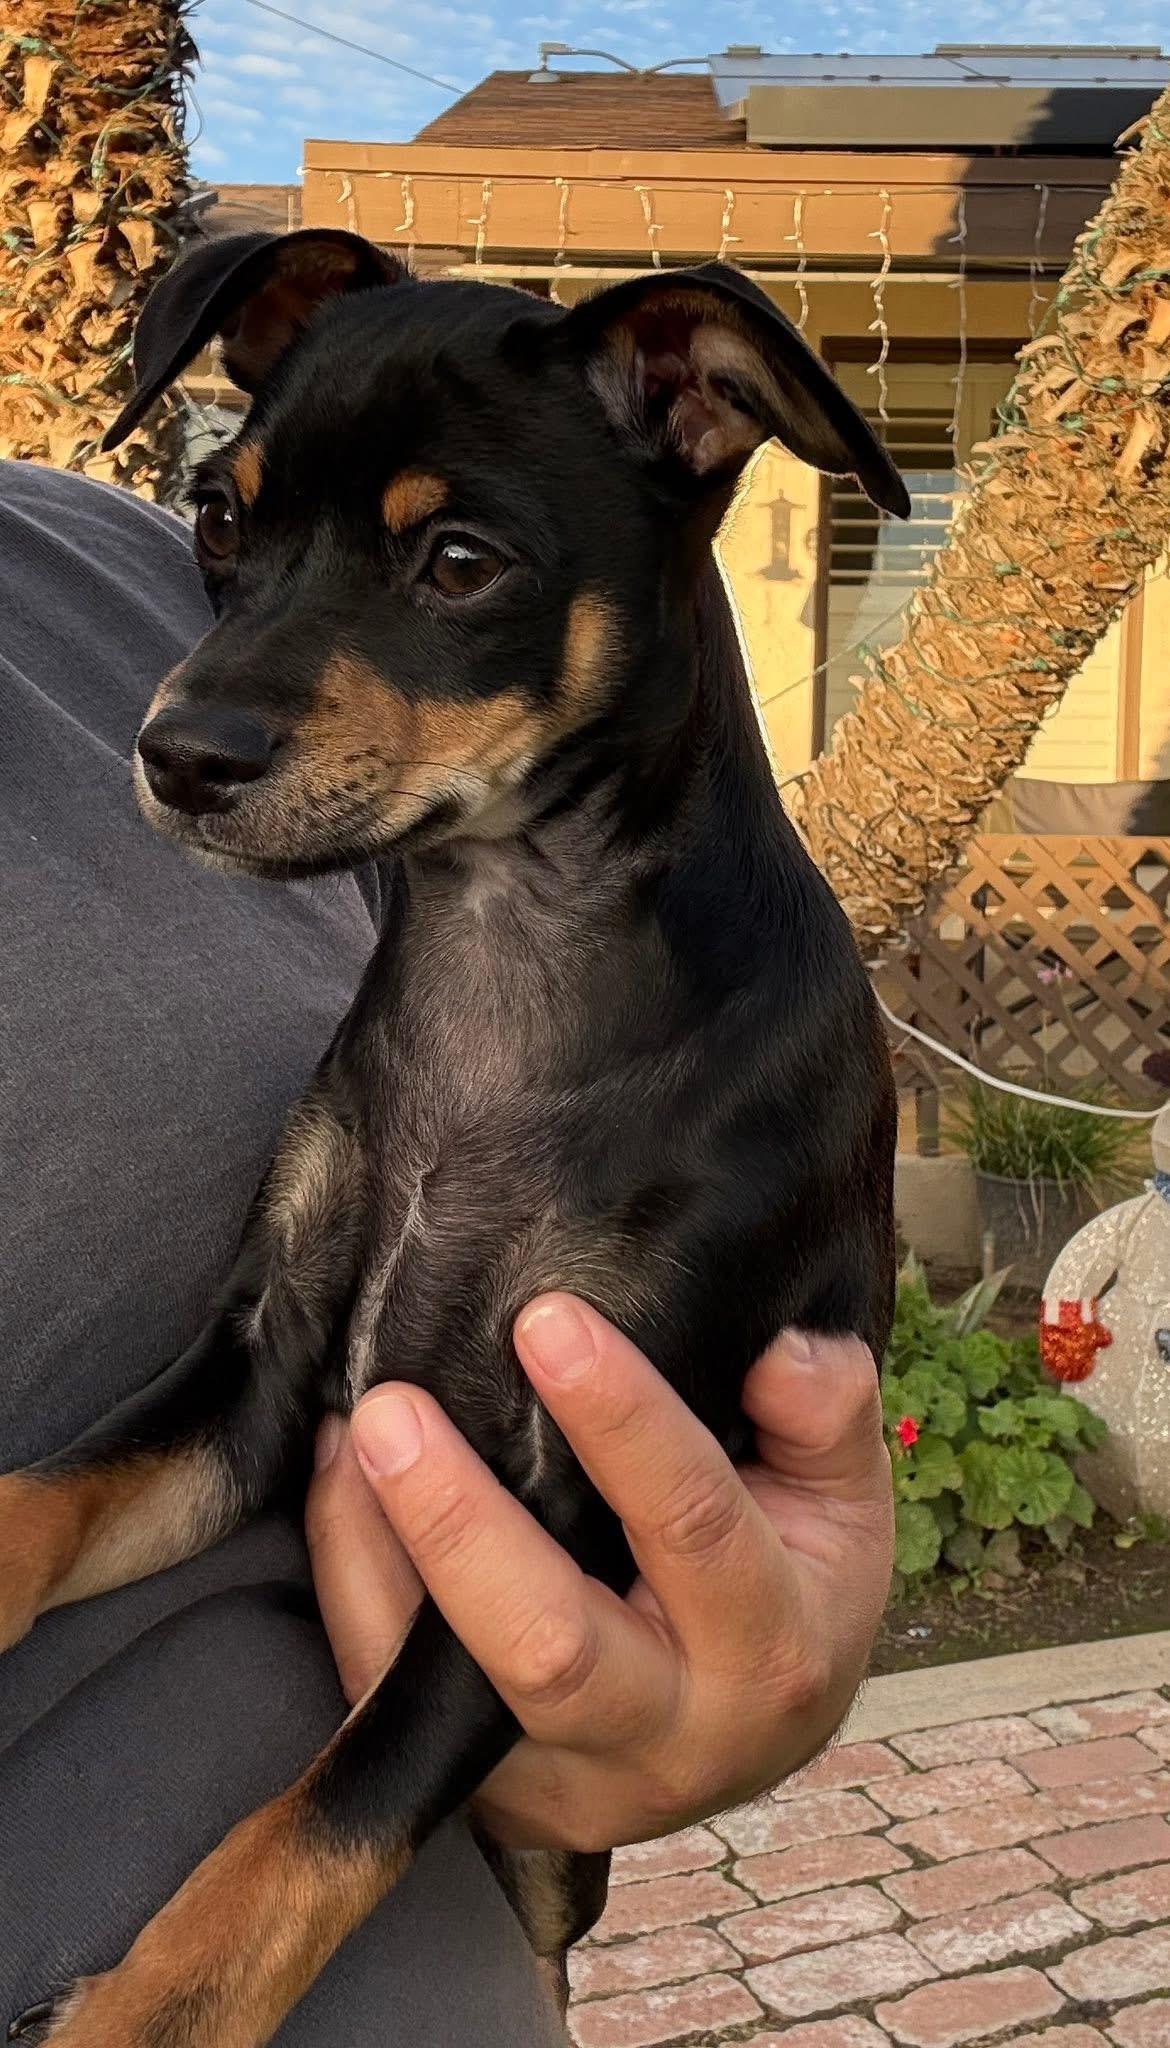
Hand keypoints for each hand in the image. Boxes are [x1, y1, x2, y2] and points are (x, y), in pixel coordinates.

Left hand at [306, 1301, 891, 1851]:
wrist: (750, 1737)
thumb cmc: (793, 1582)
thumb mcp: (842, 1498)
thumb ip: (823, 1415)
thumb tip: (781, 1346)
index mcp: (770, 1645)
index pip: (692, 1524)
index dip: (621, 1420)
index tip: (546, 1320)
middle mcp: (670, 1736)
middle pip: (547, 1648)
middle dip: (457, 1522)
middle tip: (391, 1409)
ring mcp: (568, 1787)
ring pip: (445, 1693)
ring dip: (374, 1557)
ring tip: (348, 1434)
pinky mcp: (490, 1801)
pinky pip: (394, 1705)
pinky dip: (355, 1589)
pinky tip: (343, 1488)